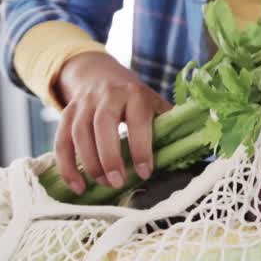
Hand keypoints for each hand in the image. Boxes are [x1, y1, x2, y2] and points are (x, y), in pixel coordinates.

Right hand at [54, 52, 171, 193]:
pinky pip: (61, 140)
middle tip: (117, 182)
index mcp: (135, 94)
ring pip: (79, 133)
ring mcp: (83, 103)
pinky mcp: (66, 113)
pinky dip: (66, 165)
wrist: (100, 75)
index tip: (145, 172)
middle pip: (103, 124)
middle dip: (109, 156)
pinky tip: (77, 185)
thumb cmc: (135, 99)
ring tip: (101, 185)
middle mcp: (107, 95)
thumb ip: (170, 122)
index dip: (141, 148)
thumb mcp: (154, 103)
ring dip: (88, 163)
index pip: (137, 121)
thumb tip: (198, 141)